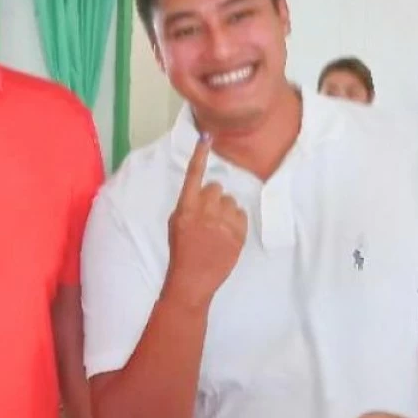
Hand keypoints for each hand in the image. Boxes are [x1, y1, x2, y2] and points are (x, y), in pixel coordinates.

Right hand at [163, 134, 245, 309]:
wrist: (192, 281)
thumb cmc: (181, 251)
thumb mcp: (176, 224)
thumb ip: (189, 205)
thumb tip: (204, 190)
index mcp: (185, 209)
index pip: (193, 176)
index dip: (200, 155)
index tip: (207, 137)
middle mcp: (204, 213)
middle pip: (217, 188)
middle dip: (214, 198)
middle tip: (209, 215)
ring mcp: (222, 224)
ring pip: (232, 202)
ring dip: (226, 211)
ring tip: (217, 229)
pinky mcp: (237, 235)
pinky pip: (242, 215)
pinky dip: (236, 222)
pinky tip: (226, 235)